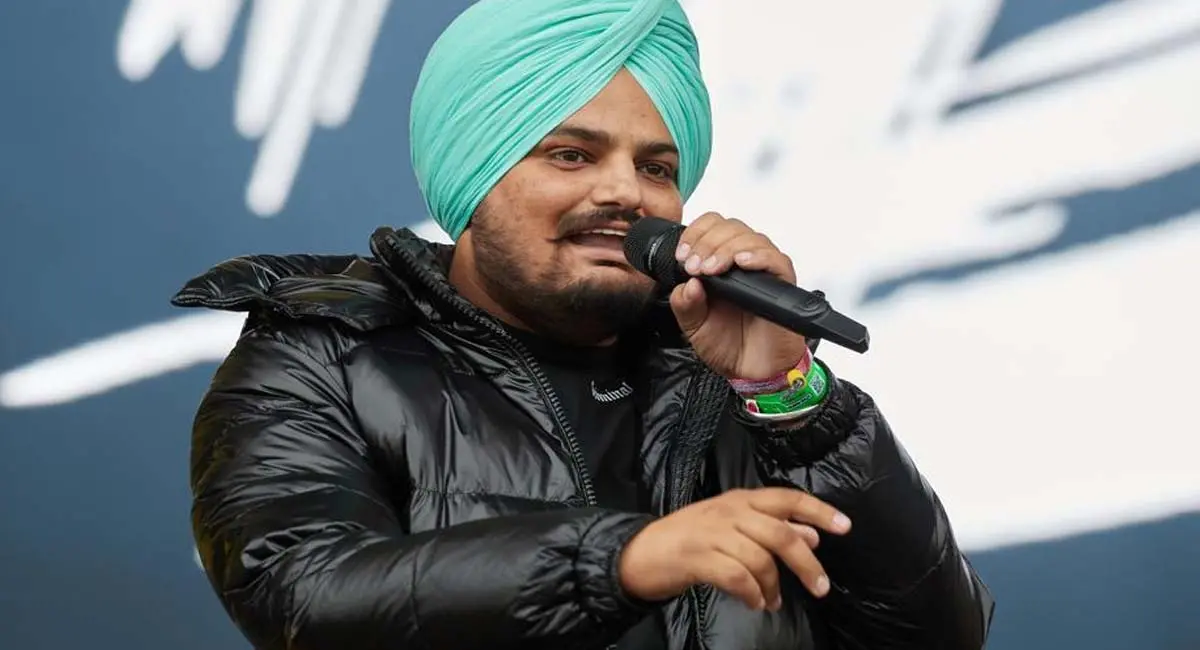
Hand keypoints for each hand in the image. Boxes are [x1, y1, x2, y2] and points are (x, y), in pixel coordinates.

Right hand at [617, 487, 851, 610]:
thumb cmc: (688, 540)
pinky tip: (753, 603)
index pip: (786, 498)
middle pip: (781, 533)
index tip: (844, 527)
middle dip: (806, 563)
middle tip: (820, 588)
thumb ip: (769, 528)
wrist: (639, 552)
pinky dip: (751, 593)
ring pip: (761, 558)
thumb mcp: (730, 526)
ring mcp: (712, 532)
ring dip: (773, 586)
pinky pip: (737, 576)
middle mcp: (729, 511)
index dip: (818, 510)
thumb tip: (811, 535)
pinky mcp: (698, 556)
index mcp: (739, 499)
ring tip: (771, 602)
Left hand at [669, 212, 809, 379]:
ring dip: (727, 248)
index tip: (682, 255)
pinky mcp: (783, 283)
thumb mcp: (693, 326)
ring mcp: (763, 270)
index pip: (711, 227)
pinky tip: (742, 263)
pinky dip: (758, 256)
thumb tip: (686, 284)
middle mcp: (742, 262)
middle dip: (707, 242)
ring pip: (751, 237)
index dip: (695, 233)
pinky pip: (776, 259)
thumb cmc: (727, 345)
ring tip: (712, 270)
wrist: (752, 372)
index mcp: (719, 264)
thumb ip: (684, 304)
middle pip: (730, 227)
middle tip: (695, 266)